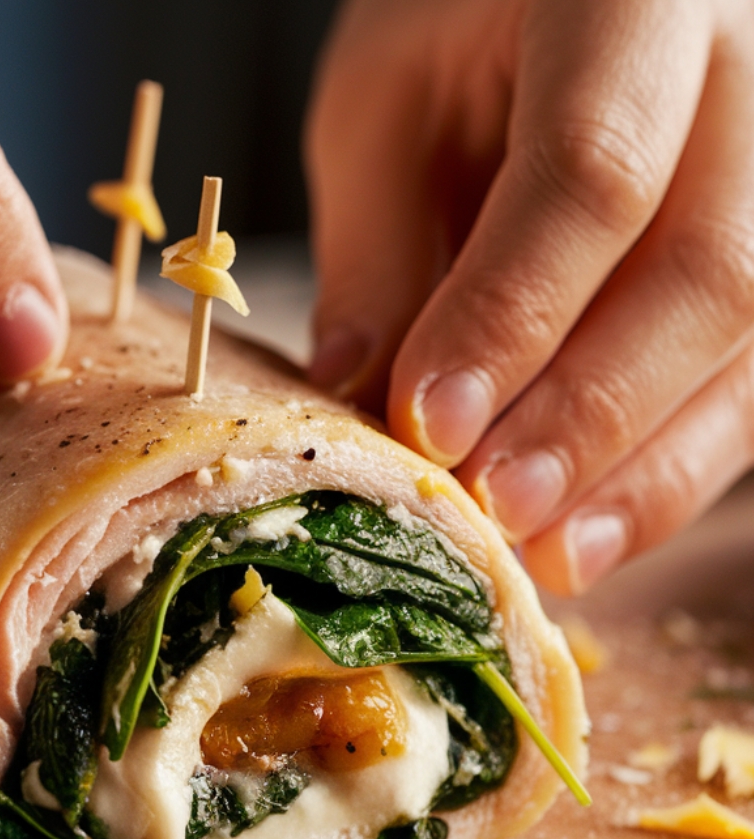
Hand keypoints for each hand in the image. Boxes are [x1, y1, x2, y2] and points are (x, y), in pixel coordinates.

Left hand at [307, 0, 753, 593]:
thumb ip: (375, 243)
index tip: (431, 425)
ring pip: (752, 344)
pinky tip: (594, 532)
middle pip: (708, 268)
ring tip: (548, 555)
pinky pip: (752, 379)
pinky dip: (671, 470)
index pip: (592, 173)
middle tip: (494, 511)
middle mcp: (752, 73)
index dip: (511, 316)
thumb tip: (356, 397)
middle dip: (590, 415)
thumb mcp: (385, 102)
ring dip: (644, 471)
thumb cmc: (463, 26)